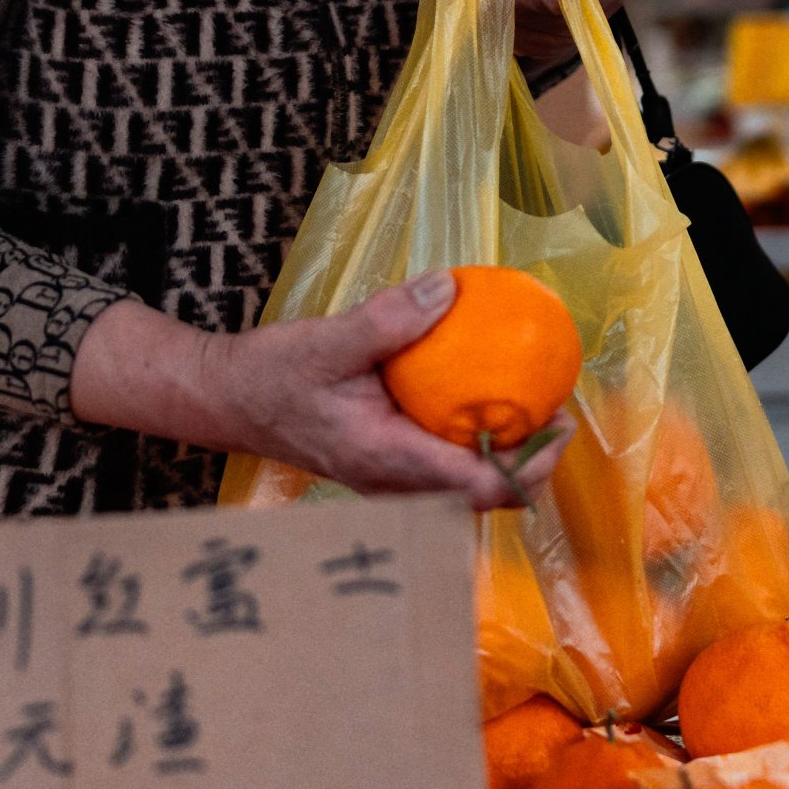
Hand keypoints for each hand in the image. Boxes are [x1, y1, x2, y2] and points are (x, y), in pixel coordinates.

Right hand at [70, 275, 560, 508]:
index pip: (478, 488)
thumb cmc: (271, 376)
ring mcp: (390, 482)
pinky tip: (484, 400)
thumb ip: (389, 320)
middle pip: (484, 499)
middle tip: (560, 412)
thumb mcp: (328, 341)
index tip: (560, 424)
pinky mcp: (387, 466)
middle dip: (531, 464)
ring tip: (536, 408)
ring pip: (466, 488)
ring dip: (506, 457)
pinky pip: (445, 468)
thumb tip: (450, 290)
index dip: (530, 466)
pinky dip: (475, 444)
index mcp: (387, 461)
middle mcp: (394, 484)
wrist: (228, 401)